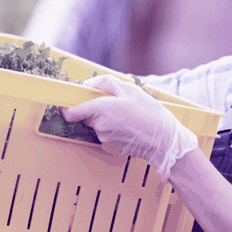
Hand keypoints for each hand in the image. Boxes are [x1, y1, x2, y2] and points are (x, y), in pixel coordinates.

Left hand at [62, 74, 198, 181]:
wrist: (164, 140)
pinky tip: (129, 127)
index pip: (71, 112)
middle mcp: (98, 126)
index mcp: (100, 109)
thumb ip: (106, 83)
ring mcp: (104, 139)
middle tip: (115, 104)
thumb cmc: (149, 114)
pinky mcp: (110, 148)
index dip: (67, 107)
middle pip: (87, 115)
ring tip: (127, 116)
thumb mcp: (130, 90)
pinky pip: (106, 135)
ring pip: (97, 125)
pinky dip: (114, 130)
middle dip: (96, 109)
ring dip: (107, 119)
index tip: (69, 102)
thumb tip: (89, 84)